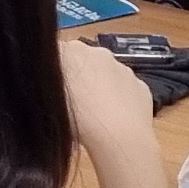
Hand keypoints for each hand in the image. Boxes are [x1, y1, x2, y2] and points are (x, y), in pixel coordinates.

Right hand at [58, 36, 155, 150]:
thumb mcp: (48, 100)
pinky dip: (119, 99)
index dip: (54, 71)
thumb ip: (48, 82)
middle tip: (73, 102)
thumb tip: (51, 81)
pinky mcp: (140, 86)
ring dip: (99, 87)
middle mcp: (98, 52)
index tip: (54, 89)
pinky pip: (125, 89)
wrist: (119, 137)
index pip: (57, 53)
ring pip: (106, 74)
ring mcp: (123, 69)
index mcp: (71, 50)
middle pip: (83, 60)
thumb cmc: (77, 118)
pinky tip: (113, 118)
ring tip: (94, 114)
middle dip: (79, 76)